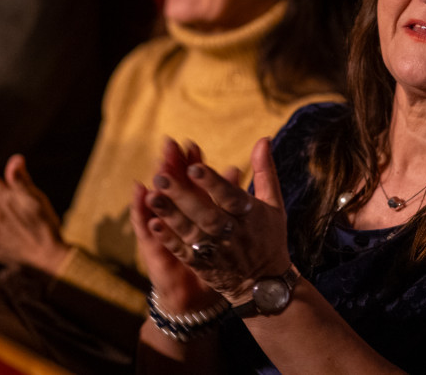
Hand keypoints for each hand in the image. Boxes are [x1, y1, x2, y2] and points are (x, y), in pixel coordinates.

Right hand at [130, 144, 218, 313]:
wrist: (196, 294)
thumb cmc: (213, 257)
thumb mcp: (223, 225)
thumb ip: (227, 196)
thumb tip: (235, 169)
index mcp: (193, 206)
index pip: (190, 178)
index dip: (191, 162)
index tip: (192, 145)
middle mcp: (175, 213)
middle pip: (171, 184)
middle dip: (171, 163)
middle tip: (170, 144)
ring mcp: (161, 228)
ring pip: (157, 200)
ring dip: (157, 180)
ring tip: (156, 163)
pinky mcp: (152, 244)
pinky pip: (145, 224)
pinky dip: (141, 208)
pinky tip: (140, 191)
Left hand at [142, 137, 290, 305]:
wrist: (264, 285)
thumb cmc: (268, 236)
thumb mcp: (273, 204)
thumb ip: (265, 171)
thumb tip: (262, 139)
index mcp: (250, 215)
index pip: (230, 197)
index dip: (213, 183)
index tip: (194, 167)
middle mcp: (233, 234)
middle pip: (206, 214)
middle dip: (183, 196)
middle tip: (160, 177)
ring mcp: (216, 252)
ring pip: (191, 232)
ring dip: (170, 215)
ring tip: (151, 197)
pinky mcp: (203, 266)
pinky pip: (184, 252)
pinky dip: (169, 239)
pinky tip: (153, 224)